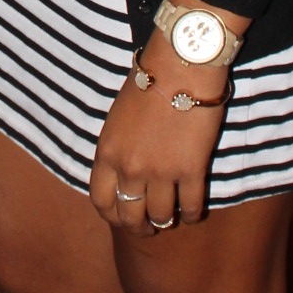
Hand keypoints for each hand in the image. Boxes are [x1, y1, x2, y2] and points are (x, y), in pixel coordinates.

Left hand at [89, 31, 225, 232]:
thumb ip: (118, 147)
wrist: (181, 66)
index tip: (121, 216)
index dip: (112, 214)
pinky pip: (189, 206)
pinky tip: (192, 213)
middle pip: (128, 215)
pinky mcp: (190, 170)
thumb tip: (124, 171)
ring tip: (170, 219)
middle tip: (147, 227)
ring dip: (165, 221)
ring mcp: (160, 172)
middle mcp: (130, 167)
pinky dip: (191, 214)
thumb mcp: (118, 117)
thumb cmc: (150, 81)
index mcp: (107, 152)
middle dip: (138, 226)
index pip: (100, 200)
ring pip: (160, 215)